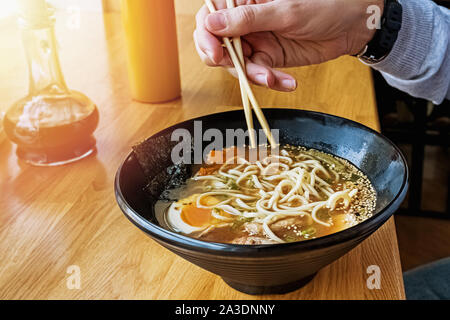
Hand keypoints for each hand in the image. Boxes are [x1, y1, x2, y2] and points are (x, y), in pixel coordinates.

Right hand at [194, 0, 383, 91]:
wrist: (352, 25)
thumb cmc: (324, 5)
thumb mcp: (285, 12)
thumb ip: (248, 19)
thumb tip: (213, 24)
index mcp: (244, 2)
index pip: (210, 19)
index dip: (207, 38)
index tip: (216, 53)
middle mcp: (245, 22)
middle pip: (218, 46)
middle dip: (227, 62)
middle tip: (243, 69)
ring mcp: (256, 41)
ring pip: (238, 65)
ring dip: (252, 75)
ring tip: (272, 78)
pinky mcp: (269, 58)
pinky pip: (259, 74)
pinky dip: (270, 81)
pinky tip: (284, 82)